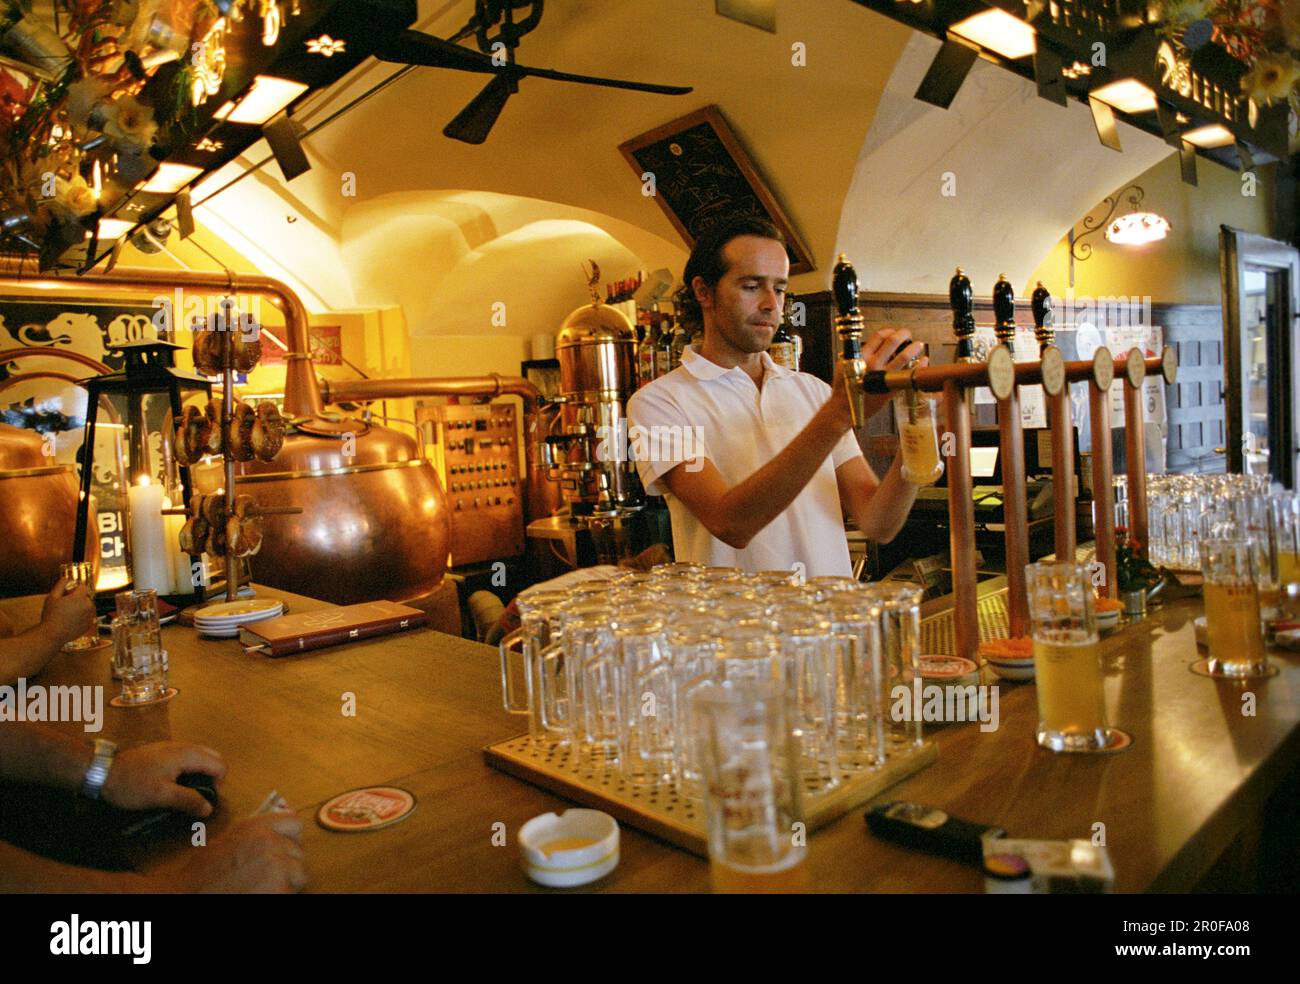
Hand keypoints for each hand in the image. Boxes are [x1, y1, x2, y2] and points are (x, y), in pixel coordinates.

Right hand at [40, 578, 94, 647]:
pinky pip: (87, 616)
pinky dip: (81, 616)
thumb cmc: (51, 615)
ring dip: (80, 607)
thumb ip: (60, 585)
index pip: (82, 586)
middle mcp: (88, 605)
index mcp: (80, 597)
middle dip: (77, 598)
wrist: (53, 634)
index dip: (73, 588)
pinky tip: (70, 620)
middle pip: (85, 596)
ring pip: (86, 606)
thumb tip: (67, 578)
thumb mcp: (52, 597)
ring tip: (66, 614)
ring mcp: (90, 616)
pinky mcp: (90, 624)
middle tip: (64, 605)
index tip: (65, 594)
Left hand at [101, 742, 225, 815]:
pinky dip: (189, 770)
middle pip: (213, 758)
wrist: (103, 771)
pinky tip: (172, 784)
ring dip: (200, 774)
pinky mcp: (162, 751)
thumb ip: (188, 800)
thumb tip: (209, 808)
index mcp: (188, 754)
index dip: (217, 785)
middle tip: (196, 796)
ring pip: (200, 757)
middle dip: (212, 778)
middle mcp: (185, 746)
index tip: (201, 800)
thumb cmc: (133, 784)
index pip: (220, 766)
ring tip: (185, 793)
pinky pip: (187, 758)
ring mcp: (173, 746)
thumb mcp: (161, 796)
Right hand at [157, 813, 307, 893]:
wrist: (187, 897)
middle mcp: (269, 842)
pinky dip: (282, 895)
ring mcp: (277, 867)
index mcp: (256, 827)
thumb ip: (255, 832)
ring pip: (300, 874)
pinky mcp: (280, 890)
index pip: (295, 823)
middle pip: (298, 852)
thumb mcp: (226, 840)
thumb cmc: (201, 874)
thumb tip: (279, 829)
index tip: (282, 849)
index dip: (289, 838)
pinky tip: (261, 895)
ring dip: (287, 883)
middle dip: (287, 865)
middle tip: (265, 877)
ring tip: (263, 888)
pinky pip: (293, 892)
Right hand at [823, 328, 928, 430]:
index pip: (880, 336)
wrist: (845, 409)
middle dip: (904, 334)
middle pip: (894, 341)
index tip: (893, 332)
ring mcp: (884, 376)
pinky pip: (910, 373)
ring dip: (914, 347)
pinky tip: (923, 361)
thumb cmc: (844, 388)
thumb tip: (874, 343)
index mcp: (861, 357)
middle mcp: (873, 365)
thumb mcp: (844, 365)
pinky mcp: (892, 388)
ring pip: (905, 356)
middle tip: (907, 335)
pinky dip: (919, 365)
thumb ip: (859, 353)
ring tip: (918, 345)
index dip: (890, 331)